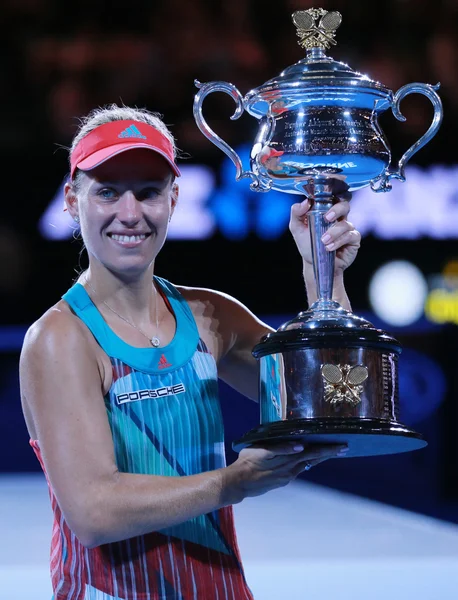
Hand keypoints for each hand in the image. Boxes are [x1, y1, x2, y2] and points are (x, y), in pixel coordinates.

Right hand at [224, 442, 347, 502]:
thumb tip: (300, 446)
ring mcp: (287, 477)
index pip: (313, 453)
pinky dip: (307, 462)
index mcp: (288, 461)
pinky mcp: (282, 481)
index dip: (328, 450)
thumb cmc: (247, 462)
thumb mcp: (261, 450)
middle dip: (329, 453)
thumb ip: (281, 448)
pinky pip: (299, 469)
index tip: (342, 446)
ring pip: (307, 465)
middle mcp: (291, 470)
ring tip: (329, 452)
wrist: (238, 483)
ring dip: (319, 458)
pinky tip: (307, 459)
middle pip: (314, 459)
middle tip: (343, 448)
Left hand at [289, 197, 360, 276]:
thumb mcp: (297, 228)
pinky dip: (339, 241)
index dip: (331, 196)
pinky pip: (350, 236)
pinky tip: (330, 247)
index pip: (332, 198)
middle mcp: (339, 218)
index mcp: (326, 211)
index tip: (321, 201)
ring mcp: (347, 229)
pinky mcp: (353, 240)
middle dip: (337, 210)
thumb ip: (296, 213)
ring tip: (323, 241)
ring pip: (346, 224)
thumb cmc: (308, 244)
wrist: (315, 264)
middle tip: (327, 218)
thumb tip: (305, 202)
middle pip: (345, 205)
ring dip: (334, 232)